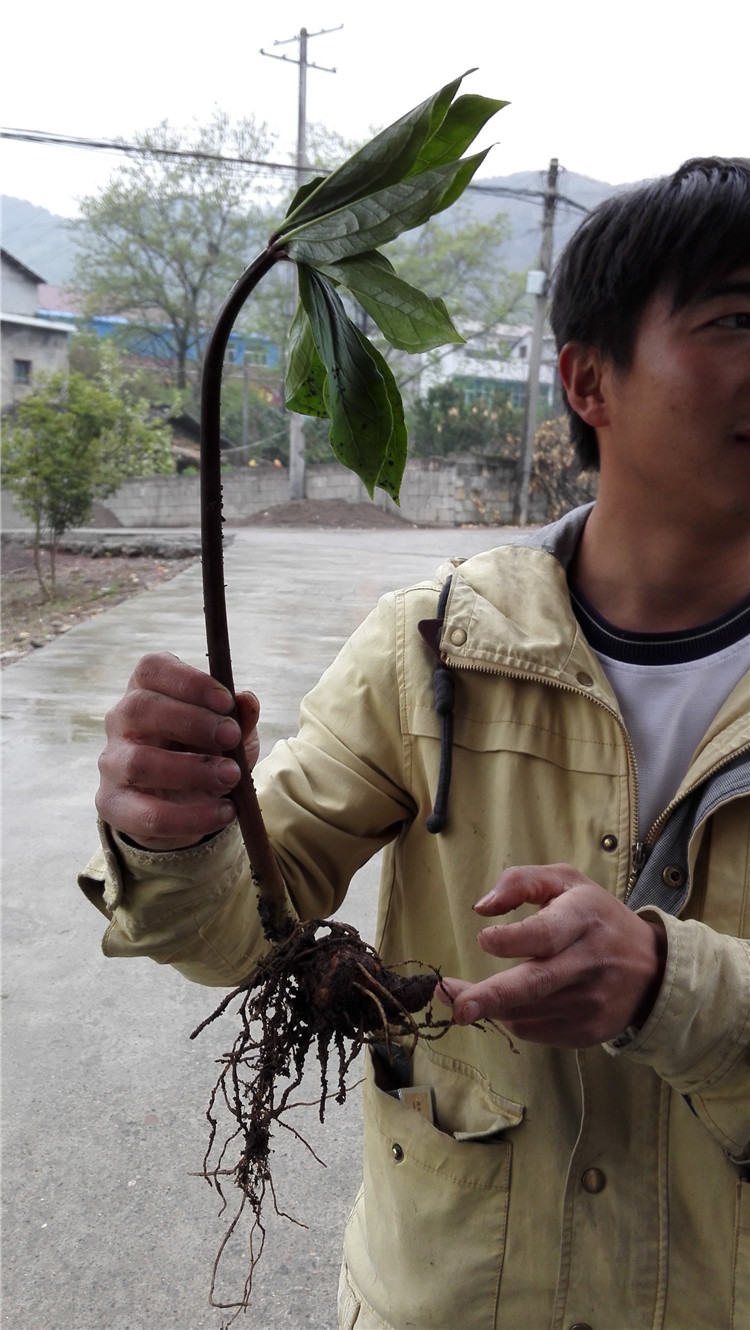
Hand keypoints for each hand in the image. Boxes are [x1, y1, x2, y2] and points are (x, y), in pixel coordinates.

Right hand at [95, 652, 259, 850]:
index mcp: (146, 690)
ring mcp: (112, 762)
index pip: (152, 669)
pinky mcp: (113, 804)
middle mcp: (121, 720)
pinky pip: (146, 812)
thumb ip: (239, 718)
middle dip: (192, 722)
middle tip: (231, 737)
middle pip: (140, 708)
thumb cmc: (205, 752)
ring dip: (192, 770)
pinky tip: (223, 811)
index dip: (189, 681)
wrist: (186, 803)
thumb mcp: (230, 734)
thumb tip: (247, 701)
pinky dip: (190, 816)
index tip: (226, 701)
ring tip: (231, 777)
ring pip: (139, 762)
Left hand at [438, 864, 666, 1046]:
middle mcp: (589, 963)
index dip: (511, 940)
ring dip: (488, 1009)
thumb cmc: (596, 916)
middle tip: (458, 1006)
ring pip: (528, 1012)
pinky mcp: (588, 1031)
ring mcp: (590, 1002)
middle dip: (493, 996)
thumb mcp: (566, 881)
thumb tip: (482, 908)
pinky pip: (535, 1030)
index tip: (483, 939)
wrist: (654, 969)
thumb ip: (520, 881)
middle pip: (537, 983)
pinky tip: (502, 1004)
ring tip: (458, 1000)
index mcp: (583, 919)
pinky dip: (511, 1018)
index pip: (545, 934)